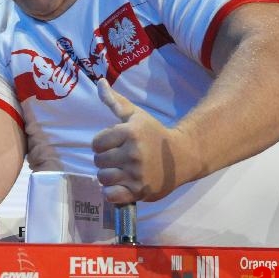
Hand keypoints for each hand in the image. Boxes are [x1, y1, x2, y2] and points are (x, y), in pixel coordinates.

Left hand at [92, 78, 179, 202]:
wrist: (182, 156)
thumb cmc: (154, 134)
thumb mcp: (136, 115)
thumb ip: (115, 101)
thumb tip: (99, 82)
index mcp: (130, 133)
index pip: (96, 143)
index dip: (102, 143)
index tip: (114, 144)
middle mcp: (133, 154)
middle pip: (98, 160)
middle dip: (105, 159)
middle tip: (119, 158)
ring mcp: (136, 174)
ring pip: (103, 177)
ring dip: (108, 175)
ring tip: (120, 171)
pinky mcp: (139, 191)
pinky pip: (111, 195)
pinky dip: (111, 192)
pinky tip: (119, 185)